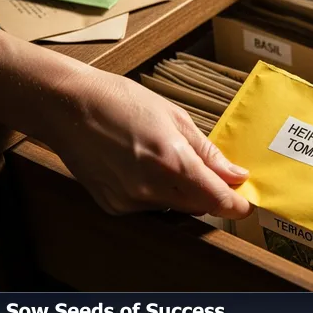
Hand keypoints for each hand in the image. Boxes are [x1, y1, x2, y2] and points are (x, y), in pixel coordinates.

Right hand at [46, 68, 252, 218]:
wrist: (68, 107)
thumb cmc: (123, 102)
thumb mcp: (176, 118)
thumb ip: (209, 153)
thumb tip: (236, 175)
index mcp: (172, 161)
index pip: (217, 200)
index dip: (236, 205)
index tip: (244, 203)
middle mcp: (152, 188)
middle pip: (199, 207)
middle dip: (211, 195)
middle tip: (212, 174)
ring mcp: (130, 201)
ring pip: (176, 210)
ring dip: (183, 194)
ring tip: (167, 161)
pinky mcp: (113, 207)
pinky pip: (150, 209)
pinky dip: (157, 195)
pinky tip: (144, 169)